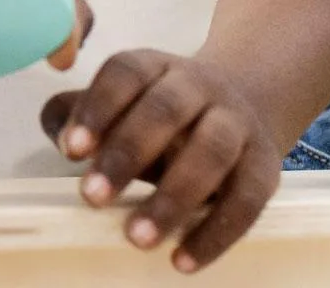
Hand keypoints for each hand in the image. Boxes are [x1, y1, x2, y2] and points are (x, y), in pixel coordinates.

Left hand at [40, 52, 280, 274]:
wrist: (247, 106)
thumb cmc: (162, 117)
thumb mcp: (121, 106)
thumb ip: (79, 115)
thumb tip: (63, 138)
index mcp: (156, 67)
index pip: (126, 72)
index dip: (99, 107)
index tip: (72, 150)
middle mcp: (200, 86)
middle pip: (166, 108)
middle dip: (127, 152)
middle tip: (92, 198)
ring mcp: (238, 124)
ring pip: (212, 152)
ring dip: (173, 197)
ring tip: (137, 238)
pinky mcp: (265, 167)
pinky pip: (246, 200)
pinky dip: (215, 233)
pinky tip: (182, 261)